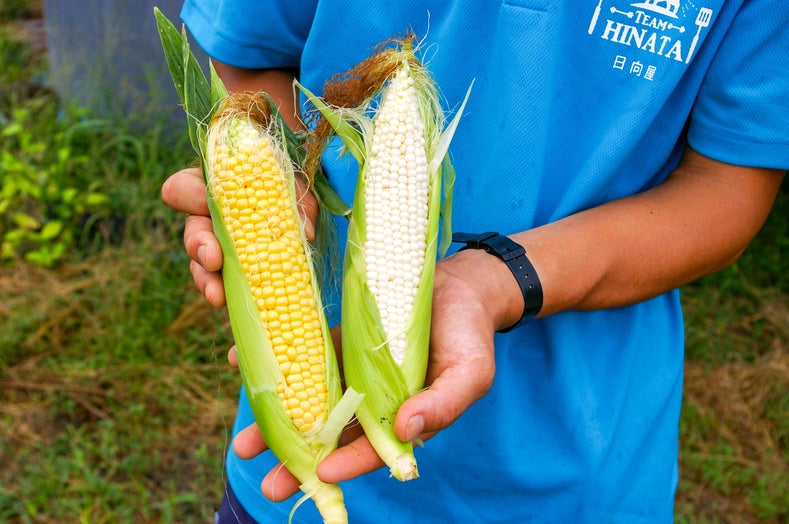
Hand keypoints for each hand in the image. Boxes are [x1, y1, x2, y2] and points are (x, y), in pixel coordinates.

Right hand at [161, 167, 319, 307]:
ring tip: (216, 295)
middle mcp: (209, 219)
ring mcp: (218, 247)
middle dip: (199, 245)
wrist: (302, 217)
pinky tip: (228, 303)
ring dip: (206, 279)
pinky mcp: (231, 272)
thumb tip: (306, 234)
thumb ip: (298, 205)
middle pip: (192, 230)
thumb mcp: (297, 191)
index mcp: (215, 188)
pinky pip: (219, 284)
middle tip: (213, 259)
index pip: (184, 187)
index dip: (190, 195)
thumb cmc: (291, 191)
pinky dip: (225, 293)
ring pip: (201, 264)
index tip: (207, 202)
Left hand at [232, 248, 507, 499]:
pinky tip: (240, 364)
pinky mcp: (339, 342)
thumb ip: (444, 405)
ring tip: (245, 442)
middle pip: (334, 436)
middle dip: (300, 461)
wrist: (459, 284)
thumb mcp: (470, 372)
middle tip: (267, 481)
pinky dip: (276, 364)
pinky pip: (305, 355)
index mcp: (405, 416)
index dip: (348, 463)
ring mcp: (353, 372)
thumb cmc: (470, 333)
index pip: (374, 449)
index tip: (320, 474)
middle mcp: (374, 401)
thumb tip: (407, 430)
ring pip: (312, 402)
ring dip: (279, 421)